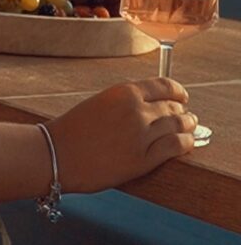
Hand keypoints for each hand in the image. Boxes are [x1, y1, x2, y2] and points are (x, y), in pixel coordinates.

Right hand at [47, 77, 195, 193]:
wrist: (56, 154)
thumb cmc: (71, 131)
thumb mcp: (99, 104)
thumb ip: (125, 103)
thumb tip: (150, 107)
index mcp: (123, 92)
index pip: (164, 85)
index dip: (177, 91)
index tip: (181, 96)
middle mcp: (136, 110)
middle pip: (173, 106)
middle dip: (181, 111)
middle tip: (184, 116)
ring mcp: (141, 134)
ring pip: (179, 125)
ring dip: (188, 126)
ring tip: (189, 128)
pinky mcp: (144, 159)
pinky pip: (176, 146)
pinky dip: (186, 143)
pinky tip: (186, 144)